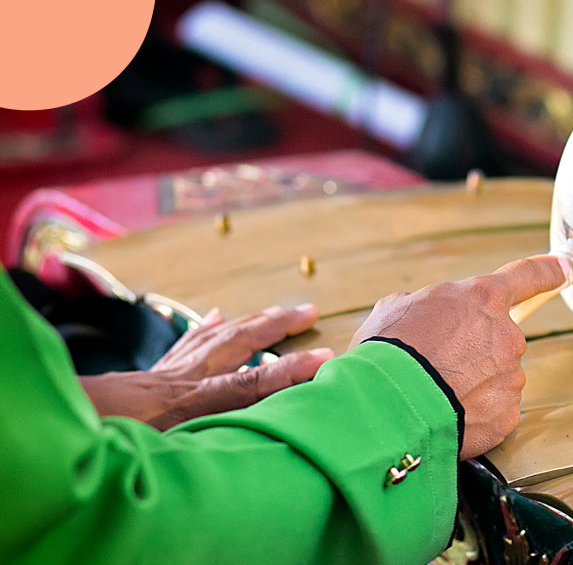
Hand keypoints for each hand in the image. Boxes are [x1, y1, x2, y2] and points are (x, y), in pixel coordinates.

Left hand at [80, 304, 333, 430]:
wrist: (70, 417)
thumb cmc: (118, 434)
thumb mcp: (177, 432)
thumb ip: (226, 413)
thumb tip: (266, 409)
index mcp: (193, 396)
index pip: (255, 378)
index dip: (293, 370)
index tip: (329, 359)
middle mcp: (185, 377)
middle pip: (238, 341)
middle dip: (276, 325)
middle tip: (308, 311)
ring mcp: (166, 370)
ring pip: (214, 336)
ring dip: (248, 321)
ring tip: (274, 311)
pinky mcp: (149, 372)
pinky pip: (183, 343)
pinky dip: (204, 328)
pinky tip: (214, 317)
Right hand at [350, 255, 570, 458]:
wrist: (388, 405)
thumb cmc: (388, 352)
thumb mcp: (397, 309)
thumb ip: (427, 306)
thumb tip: (429, 319)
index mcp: (482, 299)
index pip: (526, 276)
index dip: (549, 270)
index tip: (567, 266)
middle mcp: (507, 336)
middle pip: (499, 340)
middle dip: (474, 351)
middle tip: (437, 365)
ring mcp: (511, 377)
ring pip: (496, 379)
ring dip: (472, 385)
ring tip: (435, 393)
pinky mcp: (508, 415)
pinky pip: (494, 411)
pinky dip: (475, 415)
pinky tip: (447, 415)